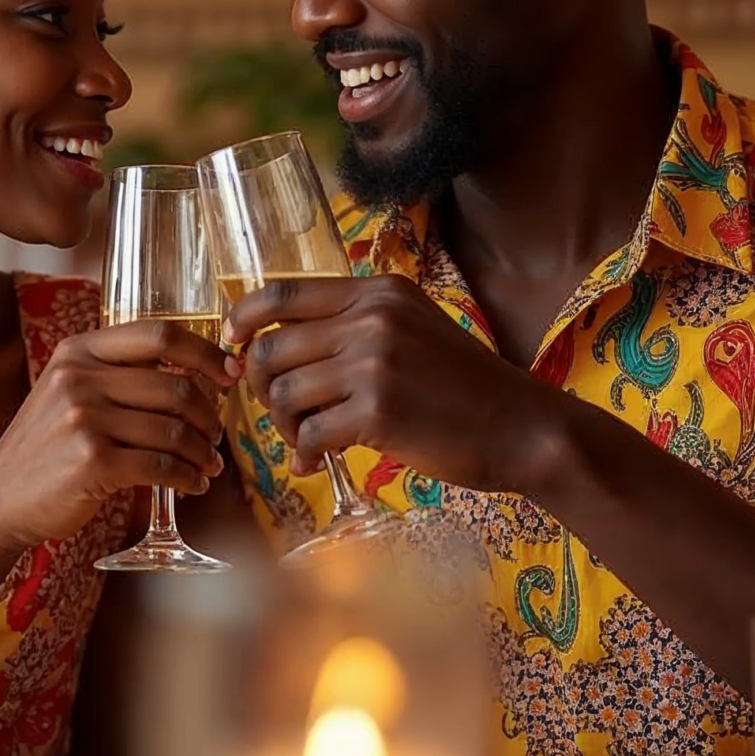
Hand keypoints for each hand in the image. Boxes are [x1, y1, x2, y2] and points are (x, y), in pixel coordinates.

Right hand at [0, 321, 236, 555]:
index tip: (229, 374)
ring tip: (207, 466)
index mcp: (78, 351)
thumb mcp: (65, 391)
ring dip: (201, 451)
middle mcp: (79, 377)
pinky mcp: (92, 463)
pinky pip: (163, 465)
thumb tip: (193, 374)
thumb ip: (114, 374)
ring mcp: (84, 419)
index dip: (205, 352)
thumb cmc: (43, 449)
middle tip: (215, 436)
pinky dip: (187, 478)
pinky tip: (192, 485)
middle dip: (208, 414)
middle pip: (175, 384)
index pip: (160, 334)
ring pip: (174, 428)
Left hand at [226, 273, 541, 490]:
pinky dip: (302, 454)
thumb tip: (278, 344)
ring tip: (301, 440)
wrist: (523, 427)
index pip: (281, 292)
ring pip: (281, 393)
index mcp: (378, 292)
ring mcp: (374, 364)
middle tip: (277, 412)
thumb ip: (356, 326)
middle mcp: (372, 319)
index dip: (241, 318)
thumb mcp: (414, 329)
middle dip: (257, 386)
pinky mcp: (378, 412)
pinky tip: (314, 463)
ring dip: (280, 425)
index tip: (230, 345)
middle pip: (270, 347)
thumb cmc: (464, 387)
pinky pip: (308, 434)